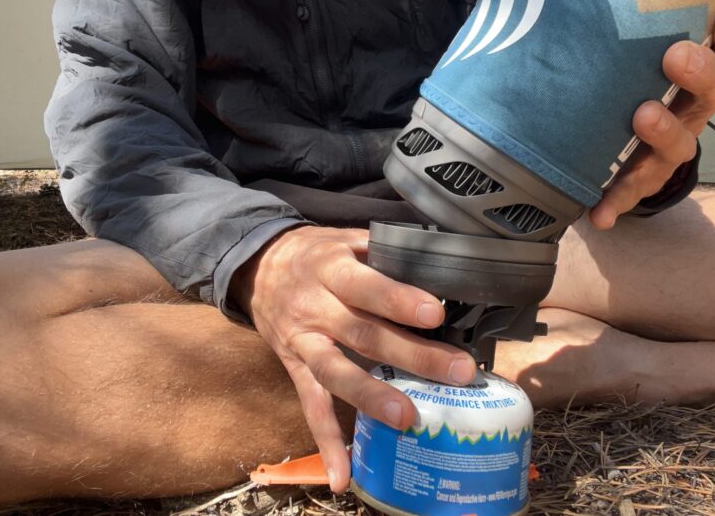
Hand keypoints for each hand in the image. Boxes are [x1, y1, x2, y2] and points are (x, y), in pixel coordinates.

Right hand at [230, 226, 477, 492]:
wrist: (256, 266)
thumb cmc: (315, 252)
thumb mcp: (344, 238)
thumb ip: (385, 250)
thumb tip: (441, 260)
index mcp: (331, 269)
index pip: (366, 286)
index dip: (398, 299)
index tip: (435, 314)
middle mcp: (316, 308)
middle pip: (363, 334)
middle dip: (412, 355)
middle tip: (458, 371)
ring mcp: (304, 343)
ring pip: (337, 373)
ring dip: (372, 398)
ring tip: (408, 419)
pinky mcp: (295, 369)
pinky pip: (311, 408)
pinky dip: (326, 444)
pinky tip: (343, 476)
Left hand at [590, 5, 714, 228]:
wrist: (592, 143)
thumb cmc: (609, 77)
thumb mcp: (611, 37)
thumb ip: (604, 2)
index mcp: (685, 69)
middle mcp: (684, 107)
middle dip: (703, 71)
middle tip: (676, 53)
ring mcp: (662, 149)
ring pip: (681, 143)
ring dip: (665, 132)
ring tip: (641, 116)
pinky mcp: (633, 182)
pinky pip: (630, 194)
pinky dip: (616, 202)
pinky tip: (599, 211)